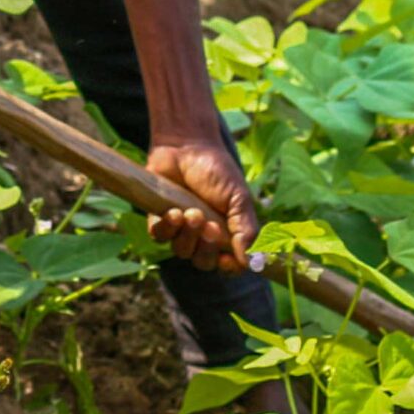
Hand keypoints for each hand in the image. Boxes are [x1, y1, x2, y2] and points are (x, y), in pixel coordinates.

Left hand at [146, 140, 262, 273]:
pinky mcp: (159, 219)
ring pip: (182, 252)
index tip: (227, 260)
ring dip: (187, 235)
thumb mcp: (239, 199)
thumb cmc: (217, 170)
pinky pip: (160, 238)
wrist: (187, 146)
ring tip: (191, 212)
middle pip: (204, 262)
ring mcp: (181, 229)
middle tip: (209, 227)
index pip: (228, 264)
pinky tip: (174, 212)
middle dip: (207, 249)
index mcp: (227, 233)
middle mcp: (203, 235)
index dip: (228, 267)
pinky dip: (167, 228)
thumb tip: (254, 264)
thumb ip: (246, 231)